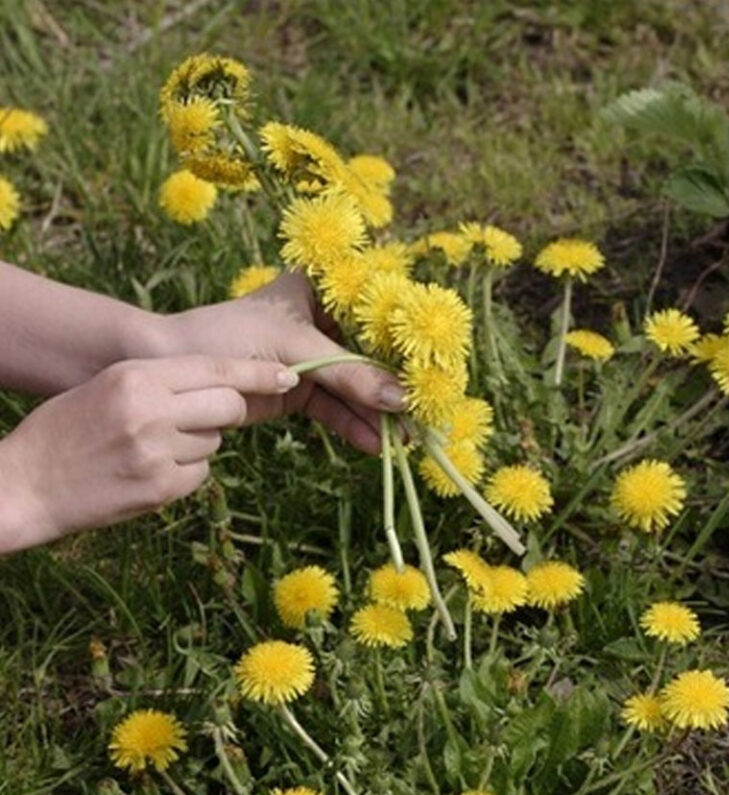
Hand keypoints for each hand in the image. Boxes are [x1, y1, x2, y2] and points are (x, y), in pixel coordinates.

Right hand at [0, 356, 298, 551]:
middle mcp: (151, 412)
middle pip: (229, 405)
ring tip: (149, 447)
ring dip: (197, 443)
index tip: (290, 375)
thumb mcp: (108, 386)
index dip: (258, 374)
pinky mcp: (161, 489)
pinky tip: (145, 472)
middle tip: (202, 417)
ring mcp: (157, 453)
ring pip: (213, 441)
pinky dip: (184, 472)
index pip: (217, 369)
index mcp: (137, 377)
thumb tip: (223, 384)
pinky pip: (200, 472)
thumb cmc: (65, 430)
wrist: (25, 484)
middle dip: (228, 410)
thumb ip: (161, 382)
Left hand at [153, 271, 402, 452]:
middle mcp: (323, 320)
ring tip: (401, 440)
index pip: (376, 316)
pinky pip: (335, 408)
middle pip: (372, 356)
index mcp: (322, 290)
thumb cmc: (228, 336)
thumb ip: (350, 375)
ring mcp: (312, 356)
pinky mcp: (299, 388)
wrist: (167, 367)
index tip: (433, 373)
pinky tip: (372, 444)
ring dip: (376, 414)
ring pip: (355, 386)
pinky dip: (352, 426)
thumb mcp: (296, 350)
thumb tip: (400, 400)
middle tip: (422, 416)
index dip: (405, 345)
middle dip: (394, 388)